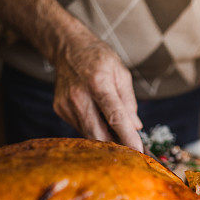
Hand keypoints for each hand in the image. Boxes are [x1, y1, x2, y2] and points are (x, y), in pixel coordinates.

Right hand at [53, 34, 142, 151]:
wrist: (68, 48)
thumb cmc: (98, 58)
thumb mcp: (121, 72)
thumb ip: (128, 101)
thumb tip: (135, 126)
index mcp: (98, 83)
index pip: (115, 117)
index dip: (127, 137)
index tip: (138, 151)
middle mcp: (79, 96)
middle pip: (98, 134)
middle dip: (115, 145)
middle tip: (130, 147)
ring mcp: (66, 104)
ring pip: (89, 134)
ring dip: (104, 136)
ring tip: (114, 127)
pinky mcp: (60, 109)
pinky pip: (80, 127)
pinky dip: (92, 127)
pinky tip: (96, 115)